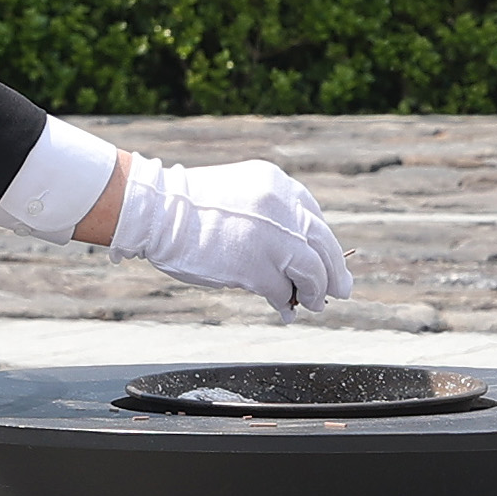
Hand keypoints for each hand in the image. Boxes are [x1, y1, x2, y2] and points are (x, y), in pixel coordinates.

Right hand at [110, 157, 351, 315]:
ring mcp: (272, 237)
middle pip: (323, 243)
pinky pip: (283, 291)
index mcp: (277, 184)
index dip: (321, 242)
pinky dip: (287, 304)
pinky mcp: (256, 266)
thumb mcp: (239, 192)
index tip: (324, 259)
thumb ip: (266, 212)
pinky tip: (286, 311)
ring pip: (312, 269)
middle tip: (340, 288)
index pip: (314, 216)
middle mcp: (282, 206)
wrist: (156, 210)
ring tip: (314, 303)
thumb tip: (289, 250)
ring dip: (315, 291)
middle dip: (333, 270)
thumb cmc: (187, 205)